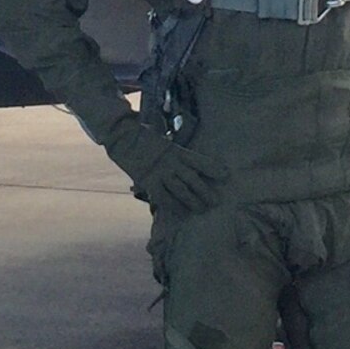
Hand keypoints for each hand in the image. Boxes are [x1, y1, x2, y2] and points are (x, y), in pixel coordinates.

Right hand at [103, 118, 225, 213]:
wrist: (123, 137)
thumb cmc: (143, 136)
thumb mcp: (163, 141)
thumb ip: (173, 152)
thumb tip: (184, 160)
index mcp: (177, 151)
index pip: (199, 161)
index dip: (213, 168)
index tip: (226, 174)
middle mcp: (172, 163)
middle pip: (193, 179)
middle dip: (205, 191)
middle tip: (216, 202)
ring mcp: (161, 173)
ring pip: (181, 190)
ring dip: (192, 201)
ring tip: (202, 209)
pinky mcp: (149, 181)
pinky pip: (163, 196)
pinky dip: (172, 205)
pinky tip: (180, 212)